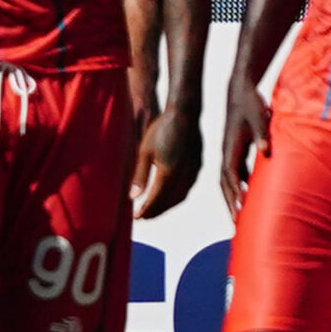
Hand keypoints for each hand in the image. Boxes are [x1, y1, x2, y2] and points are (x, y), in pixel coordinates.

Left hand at [130, 104, 203, 218]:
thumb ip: (139, 176)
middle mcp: (183, 176)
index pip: (155, 200)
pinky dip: (177, 196)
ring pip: (180, 197)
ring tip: (155, 209)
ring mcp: (193, 172)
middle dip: (156, 211)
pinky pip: (188, 188)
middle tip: (144, 216)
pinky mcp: (198, 166)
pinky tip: (170, 194)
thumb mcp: (144, 152)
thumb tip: (132, 197)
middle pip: (169, 202)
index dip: (146, 210)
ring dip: (167, 205)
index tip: (137, 217)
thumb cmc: (160, 130)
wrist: (183, 114)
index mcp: (168, 173)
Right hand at [216, 73, 268, 215]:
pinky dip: (239, 187)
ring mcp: (231, 152)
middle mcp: (227, 152)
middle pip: (225, 183)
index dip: (235, 192)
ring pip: (229, 180)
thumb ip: (262, 134)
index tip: (241, 207)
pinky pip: (235, 173)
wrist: (241, 90)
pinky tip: (249, 196)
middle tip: (236, 224)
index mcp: (231, 146)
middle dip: (230, 203)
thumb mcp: (259, 117)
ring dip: (233, 198)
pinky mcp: (236, 150)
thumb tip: (267, 151)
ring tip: (239, 216)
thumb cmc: (251, 103)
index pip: (230, 174)